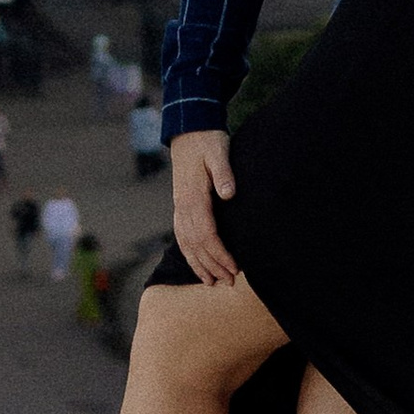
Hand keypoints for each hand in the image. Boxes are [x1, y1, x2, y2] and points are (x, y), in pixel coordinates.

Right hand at [169, 129, 238, 282]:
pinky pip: (181, 236)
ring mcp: (179, 207)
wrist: (188, 130)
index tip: (235, 268)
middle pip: (196, 244)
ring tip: (213, 283)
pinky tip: (197, 264)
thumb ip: (223, 172)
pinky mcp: (180, 206)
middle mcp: (183, 206)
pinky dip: (189, 254)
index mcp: (193, 196)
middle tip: (229, 282)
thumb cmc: (207, 141)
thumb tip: (229, 194)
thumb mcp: (218, 151)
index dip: (220, 254)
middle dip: (212, 266)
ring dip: (200, 265)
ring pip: (186, 244)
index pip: (206, 234)